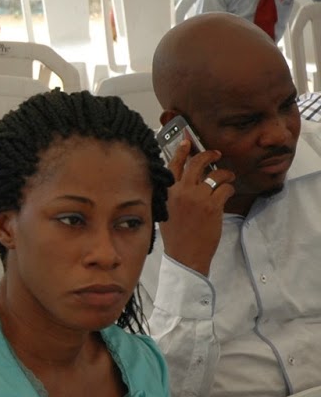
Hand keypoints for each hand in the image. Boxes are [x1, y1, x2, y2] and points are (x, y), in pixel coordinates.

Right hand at [158, 141, 230, 275]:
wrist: (185, 255)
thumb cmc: (176, 237)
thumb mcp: (166, 211)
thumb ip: (173, 194)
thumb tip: (186, 180)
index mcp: (167, 192)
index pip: (174, 164)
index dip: (182, 150)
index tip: (189, 141)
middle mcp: (181, 191)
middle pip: (197, 162)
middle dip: (209, 154)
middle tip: (217, 154)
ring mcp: (197, 198)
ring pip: (216, 174)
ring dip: (225, 173)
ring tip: (228, 178)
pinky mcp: (213, 206)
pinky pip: (226, 188)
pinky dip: (229, 189)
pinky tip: (228, 194)